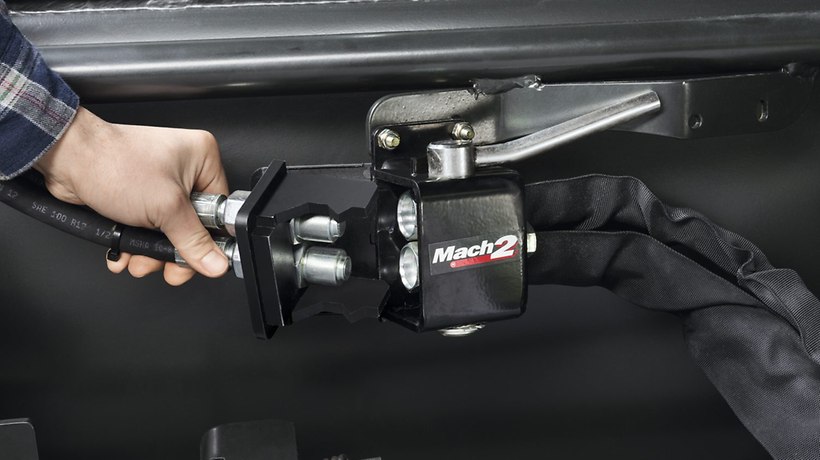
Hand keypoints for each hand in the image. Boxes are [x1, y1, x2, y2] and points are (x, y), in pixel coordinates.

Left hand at [35, 107, 229, 284]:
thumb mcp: (165, 209)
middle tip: (166, 266)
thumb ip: (194, 241)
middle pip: (193, 225)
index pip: (219, 210)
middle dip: (173, 251)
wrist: (68, 159)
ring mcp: (161, 182)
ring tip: (137, 259)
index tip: (200, 260)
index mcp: (203, 158)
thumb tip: (216, 262)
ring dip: (150, 252)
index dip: (209, 239)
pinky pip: (148, 227)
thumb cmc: (113, 163)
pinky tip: (125, 251)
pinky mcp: (140, 195)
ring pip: (168, 230)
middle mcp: (185, 168)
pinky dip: (136, 242)